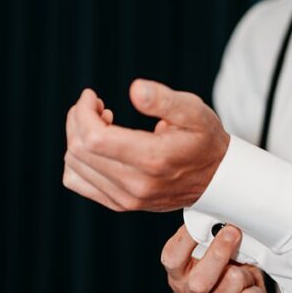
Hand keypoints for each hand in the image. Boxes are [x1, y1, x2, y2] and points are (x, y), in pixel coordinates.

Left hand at [63, 80, 229, 211]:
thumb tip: (135, 89)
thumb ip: (165, 100)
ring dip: (77, 137)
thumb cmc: (205, 140)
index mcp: (153, 159)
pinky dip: (77, 160)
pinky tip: (98, 147)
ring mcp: (127, 198)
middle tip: (97, 105)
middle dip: (78, 119)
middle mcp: (137, 184)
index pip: (93, 137)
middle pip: (79, 150)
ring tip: (101, 124)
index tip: (92, 96)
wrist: (217, 179)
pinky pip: (77, 181)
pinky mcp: (121, 204)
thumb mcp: (194, 113)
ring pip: (74, 165)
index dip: (83, 112)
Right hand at [161, 224, 279, 292]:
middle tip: (233, 231)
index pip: (171, 258)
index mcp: (183, 282)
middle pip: (199, 278)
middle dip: (218, 252)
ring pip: (233, 282)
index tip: (204, 217)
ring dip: (247, 275)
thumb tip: (228, 223)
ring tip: (248, 281)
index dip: (185, 237)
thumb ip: (223, 249)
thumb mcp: (227, 266)